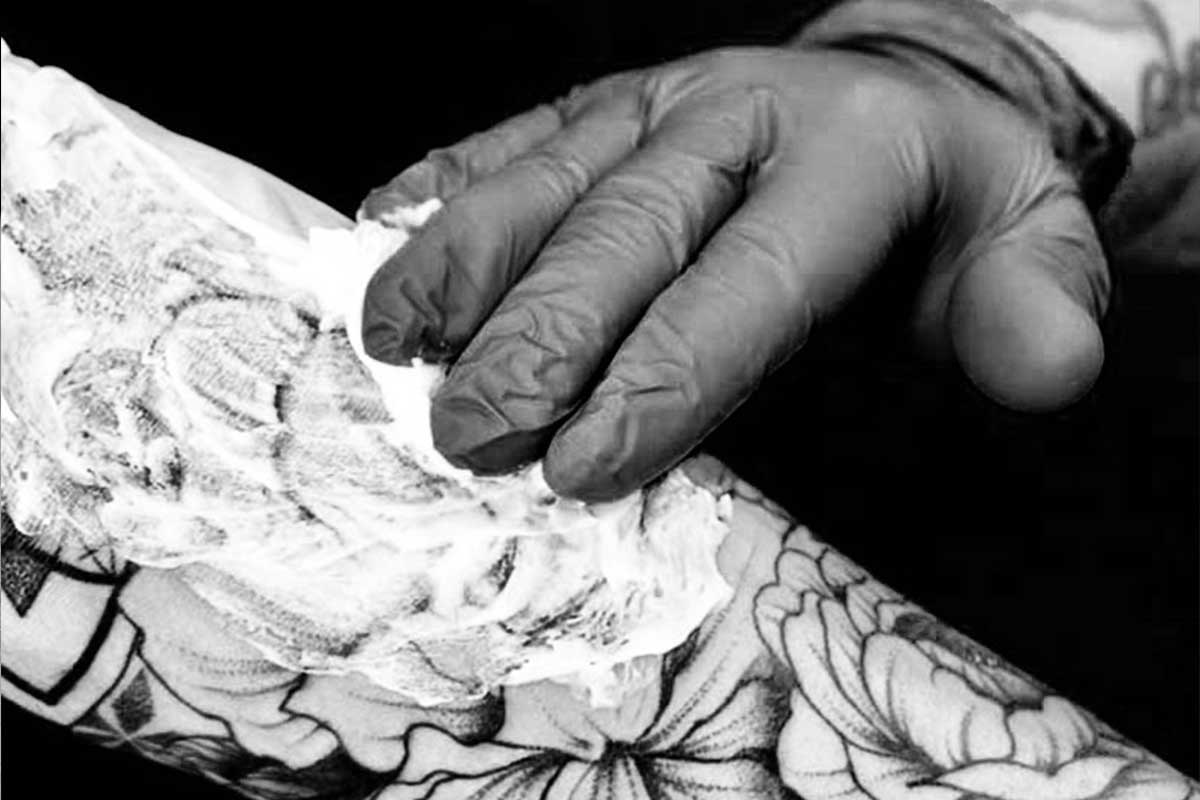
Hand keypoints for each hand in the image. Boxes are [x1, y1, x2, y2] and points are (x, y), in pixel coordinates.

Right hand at [360, 46, 1110, 501]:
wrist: (893, 96)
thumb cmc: (944, 203)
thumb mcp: (1027, 240)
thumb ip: (1033, 303)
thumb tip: (1048, 368)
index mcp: (846, 156)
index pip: (744, 278)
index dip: (661, 377)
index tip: (581, 468)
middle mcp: (733, 113)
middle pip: (620, 230)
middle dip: (535, 340)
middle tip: (468, 436)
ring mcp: (653, 100)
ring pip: (540, 178)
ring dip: (458, 264)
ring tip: (391, 345)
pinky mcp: (598, 105)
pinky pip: (509, 137)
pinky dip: (440, 187)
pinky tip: (380, 236)